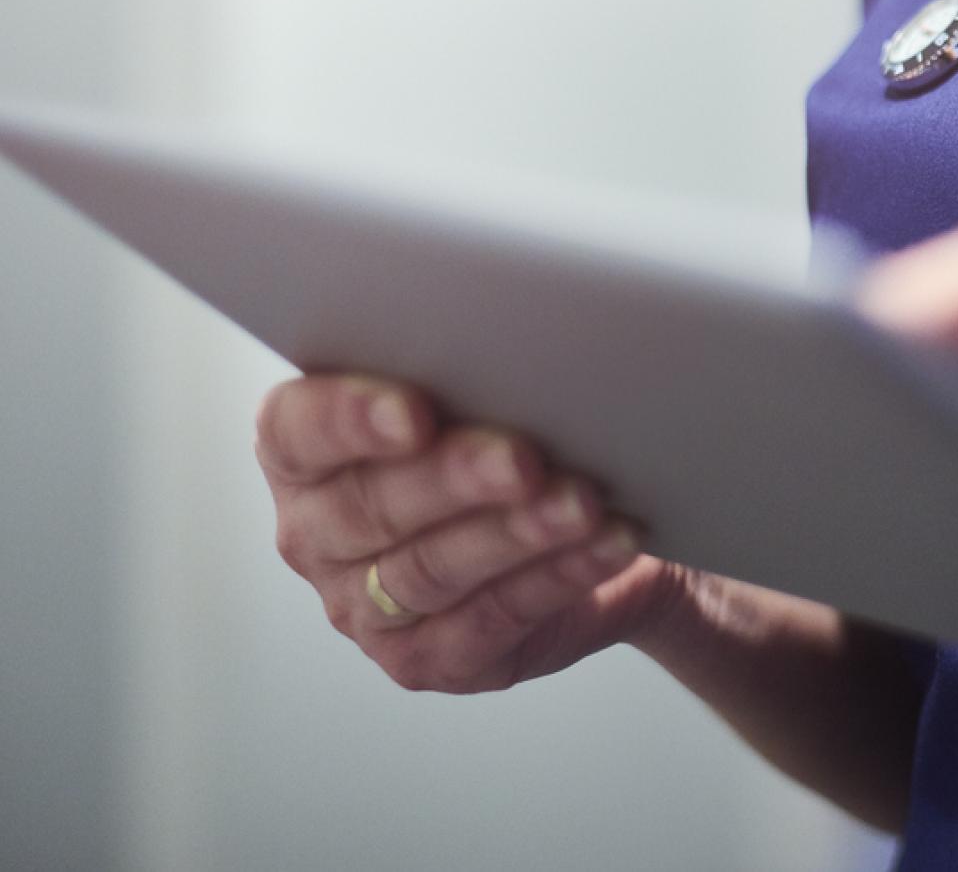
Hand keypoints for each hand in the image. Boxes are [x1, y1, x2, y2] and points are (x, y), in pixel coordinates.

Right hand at [255, 376, 695, 692]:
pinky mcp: (426, 661)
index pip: (298, 432)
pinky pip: (493, 618)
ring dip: (515, 534)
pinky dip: (558, 576)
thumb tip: (507, 350)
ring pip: (433, 570)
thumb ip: (463, 373)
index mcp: (304, 454)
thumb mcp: (478, 394)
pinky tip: (605, 544)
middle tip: (523, 458)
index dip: (350, 420)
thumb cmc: (515, 434)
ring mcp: (363, 609)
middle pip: (372, 507)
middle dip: (455, 479)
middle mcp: (317, 534)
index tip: (414, 411)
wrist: (590, 525)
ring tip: (581, 503)